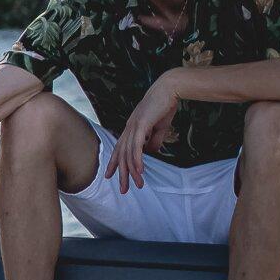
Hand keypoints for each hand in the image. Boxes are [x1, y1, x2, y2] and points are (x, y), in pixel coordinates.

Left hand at [105, 74, 180, 193]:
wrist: (169, 89)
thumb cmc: (164, 106)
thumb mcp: (159, 128)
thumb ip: (154, 140)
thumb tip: (151, 153)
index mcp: (131, 128)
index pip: (119, 149)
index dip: (114, 163)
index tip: (110, 176)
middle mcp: (128, 128)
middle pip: (121, 155)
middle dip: (121, 174)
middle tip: (123, 190)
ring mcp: (133, 126)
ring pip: (128, 153)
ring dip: (132, 171)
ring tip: (136, 185)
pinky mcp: (141, 124)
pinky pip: (137, 146)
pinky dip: (137, 160)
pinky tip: (139, 171)